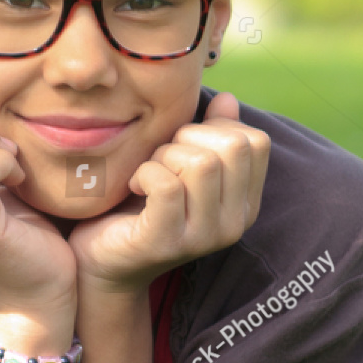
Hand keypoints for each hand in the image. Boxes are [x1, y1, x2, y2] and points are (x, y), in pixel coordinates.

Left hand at [68, 91, 269, 291]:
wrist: (105, 263)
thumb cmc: (143, 207)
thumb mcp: (182, 166)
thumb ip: (210, 135)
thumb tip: (227, 99)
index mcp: (245, 203)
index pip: (256, 141)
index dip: (215, 128)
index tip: (184, 146)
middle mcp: (234, 224)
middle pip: (233, 146)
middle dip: (189, 137)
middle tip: (162, 159)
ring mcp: (203, 237)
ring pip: (201, 163)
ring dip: (165, 155)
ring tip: (148, 173)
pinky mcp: (167, 242)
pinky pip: (166, 185)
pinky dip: (144, 172)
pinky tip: (135, 185)